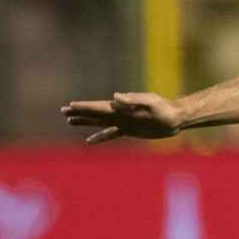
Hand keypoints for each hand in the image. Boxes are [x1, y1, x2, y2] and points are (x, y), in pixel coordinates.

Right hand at [61, 92, 183, 143]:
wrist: (175, 117)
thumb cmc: (164, 108)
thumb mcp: (150, 102)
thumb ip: (133, 100)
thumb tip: (115, 97)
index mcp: (122, 107)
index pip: (99, 106)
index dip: (84, 107)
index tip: (70, 106)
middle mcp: (120, 113)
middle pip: (95, 113)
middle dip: (79, 112)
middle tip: (63, 111)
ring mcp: (124, 122)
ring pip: (99, 123)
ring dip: (86, 122)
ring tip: (70, 121)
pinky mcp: (130, 130)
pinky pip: (111, 134)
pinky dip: (100, 137)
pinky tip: (89, 141)